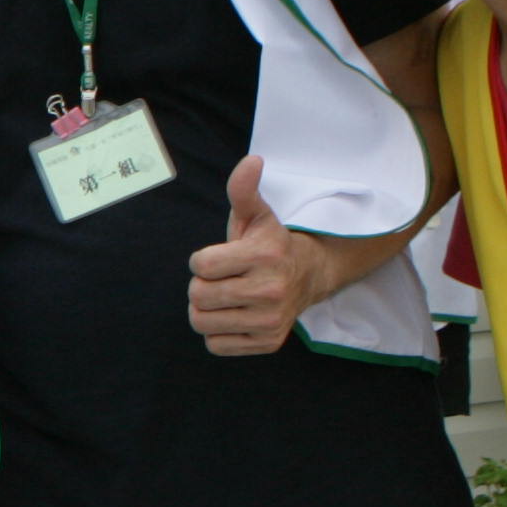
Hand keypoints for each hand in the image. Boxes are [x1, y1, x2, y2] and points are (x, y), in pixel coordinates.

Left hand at [186, 153, 321, 357]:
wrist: (308, 277)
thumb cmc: (269, 244)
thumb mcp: (256, 215)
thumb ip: (244, 190)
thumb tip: (251, 161)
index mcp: (264, 255)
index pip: (200, 265)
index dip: (202, 260)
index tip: (220, 258)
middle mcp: (271, 290)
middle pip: (197, 296)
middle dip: (202, 285)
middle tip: (223, 279)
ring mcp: (270, 320)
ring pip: (202, 323)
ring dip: (205, 310)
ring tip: (226, 297)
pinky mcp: (267, 343)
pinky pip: (216, 345)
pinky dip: (218, 333)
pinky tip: (237, 316)